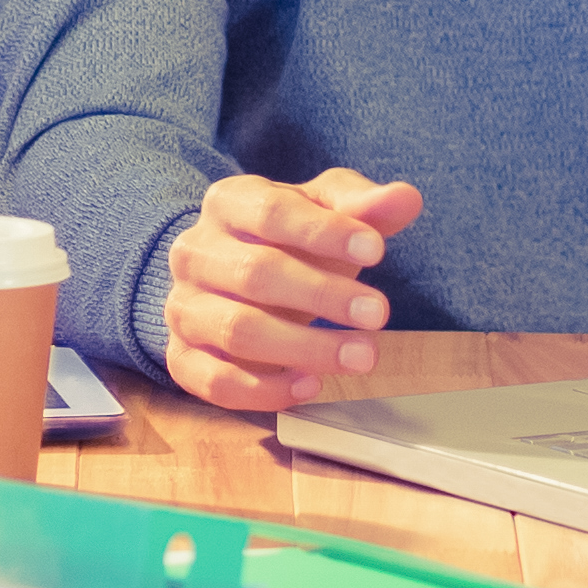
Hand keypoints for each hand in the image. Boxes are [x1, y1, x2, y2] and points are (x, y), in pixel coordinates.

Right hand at [165, 169, 420, 412]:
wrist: (227, 277)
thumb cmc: (285, 240)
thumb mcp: (323, 211)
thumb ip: (361, 205)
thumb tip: (405, 198)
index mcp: (228, 203)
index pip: (271, 212)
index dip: (324, 232)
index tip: (377, 249)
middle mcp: (195, 253)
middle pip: (254, 274)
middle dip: (322, 296)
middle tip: (378, 313)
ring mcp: (183, 307)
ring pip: (237, 331)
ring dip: (305, 348)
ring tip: (362, 355)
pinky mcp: (182, 357)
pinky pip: (216, 381)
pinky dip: (265, 389)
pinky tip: (311, 384)